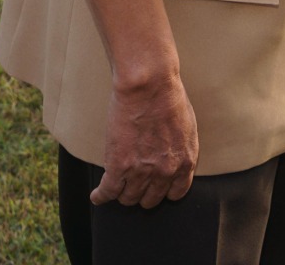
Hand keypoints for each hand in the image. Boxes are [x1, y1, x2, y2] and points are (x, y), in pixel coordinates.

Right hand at [92, 71, 197, 208]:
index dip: (164, 191)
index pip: (176, 193)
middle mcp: (166, 171)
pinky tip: (97, 195)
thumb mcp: (187, 126)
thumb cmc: (169, 97)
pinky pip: (107, 193)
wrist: (149, 85)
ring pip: (128, 199)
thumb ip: (180, 148)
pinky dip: (100, 196)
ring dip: (122, 193)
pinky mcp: (119, 167)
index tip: (156, 187)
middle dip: (143, 193)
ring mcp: (142, 172)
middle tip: (134, 184)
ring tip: (116, 188)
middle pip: (150, 199)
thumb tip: (172, 156)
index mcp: (185, 160)